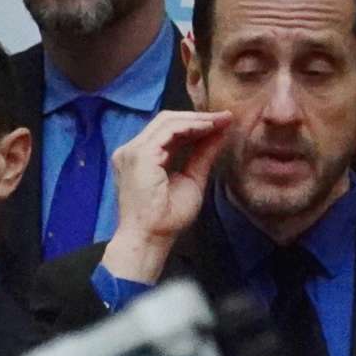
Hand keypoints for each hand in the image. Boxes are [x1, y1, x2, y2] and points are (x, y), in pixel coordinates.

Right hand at [105, 109, 234, 282]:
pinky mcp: (140, 155)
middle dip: (198, 117)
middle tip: (225, 117)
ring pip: (167, 121)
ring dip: (197, 119)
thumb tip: (219, 133)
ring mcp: (132, 152)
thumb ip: (202, 155)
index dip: (195, 123)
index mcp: (140, 158)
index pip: (167, 131)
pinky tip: (209, 128)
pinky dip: (190, 126)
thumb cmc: (167, 218)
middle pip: (166, 121)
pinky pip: (168, 131)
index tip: (222, 123)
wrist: (150, 238)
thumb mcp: (191, 179)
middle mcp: (130, 151)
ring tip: (221, 121)